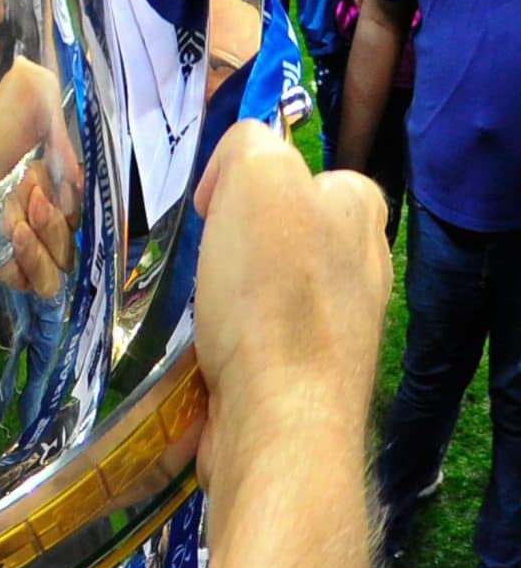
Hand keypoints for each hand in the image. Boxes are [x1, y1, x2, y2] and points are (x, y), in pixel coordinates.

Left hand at [0, 59, 80, 296]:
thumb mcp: (3, 112)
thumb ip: (34, 97)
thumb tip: (61, 114)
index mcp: (45, 181)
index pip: (81, 201)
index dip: (73, 195)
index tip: (56, 182)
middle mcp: (37, 214)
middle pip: (74, 233)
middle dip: (59, 219)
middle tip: (29, 201)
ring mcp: (20, 245)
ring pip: (63, 261)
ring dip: (48, 244)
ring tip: (15, 224)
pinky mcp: (0, 270)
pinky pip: (40, 285)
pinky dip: (34, 268)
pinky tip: (10, 243)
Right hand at [189, 123, 385, 504]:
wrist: (279, 420)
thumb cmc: (269, 297)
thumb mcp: (258, 180)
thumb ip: (249, 147)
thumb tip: (231, 176)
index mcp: (358, 209)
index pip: (289, 164)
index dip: (239, 179)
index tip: (210, 212)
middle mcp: (362, 262)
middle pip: (278, 225)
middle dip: (235, 239)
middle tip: (205, 262)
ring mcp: (343, 323)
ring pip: (269, 282)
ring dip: (230, 292)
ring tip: (205, 310)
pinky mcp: (313, 373)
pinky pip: (264, 334)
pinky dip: (234, 339)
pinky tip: (214, 351)